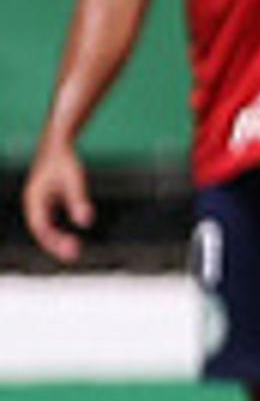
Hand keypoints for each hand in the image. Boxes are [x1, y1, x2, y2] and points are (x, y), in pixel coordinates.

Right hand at [19, 140, 91, 265]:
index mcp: (35, 199)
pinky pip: (48, 222)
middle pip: (40, 230)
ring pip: (43, 228)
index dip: (54, 241)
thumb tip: (85, 221)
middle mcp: (33, 203)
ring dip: (55, 241)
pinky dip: (56, 232)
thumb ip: (78, 201)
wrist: (58, 144)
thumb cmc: (65, 161)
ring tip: (72, 252)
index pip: (41, 227)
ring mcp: (37, 202)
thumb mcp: (74, 181)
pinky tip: (69, 240)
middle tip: (73, 256)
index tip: (71, 251)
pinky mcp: (45, 201)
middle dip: (54, 245)